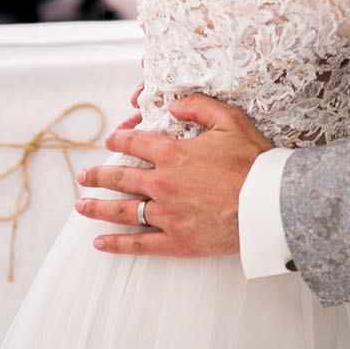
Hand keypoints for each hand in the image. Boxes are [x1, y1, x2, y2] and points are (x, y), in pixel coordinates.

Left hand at [75, 95, 273, 257]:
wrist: (268, 203)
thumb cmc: (253, 161)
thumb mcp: (230, 120)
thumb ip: (199, 106)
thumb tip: (174, 104)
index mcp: (172, 153)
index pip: (134, 144)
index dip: (118, 140)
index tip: (110, 141)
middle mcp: (162, 183)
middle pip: (119, 178)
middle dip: (97, 176)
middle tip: (83, 177)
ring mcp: (166, 215)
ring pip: (121, 211)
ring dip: (97, 208)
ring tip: (81, 206)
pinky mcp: (176, 241)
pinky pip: (139, 244)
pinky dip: (117, 244)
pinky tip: (100, 243)